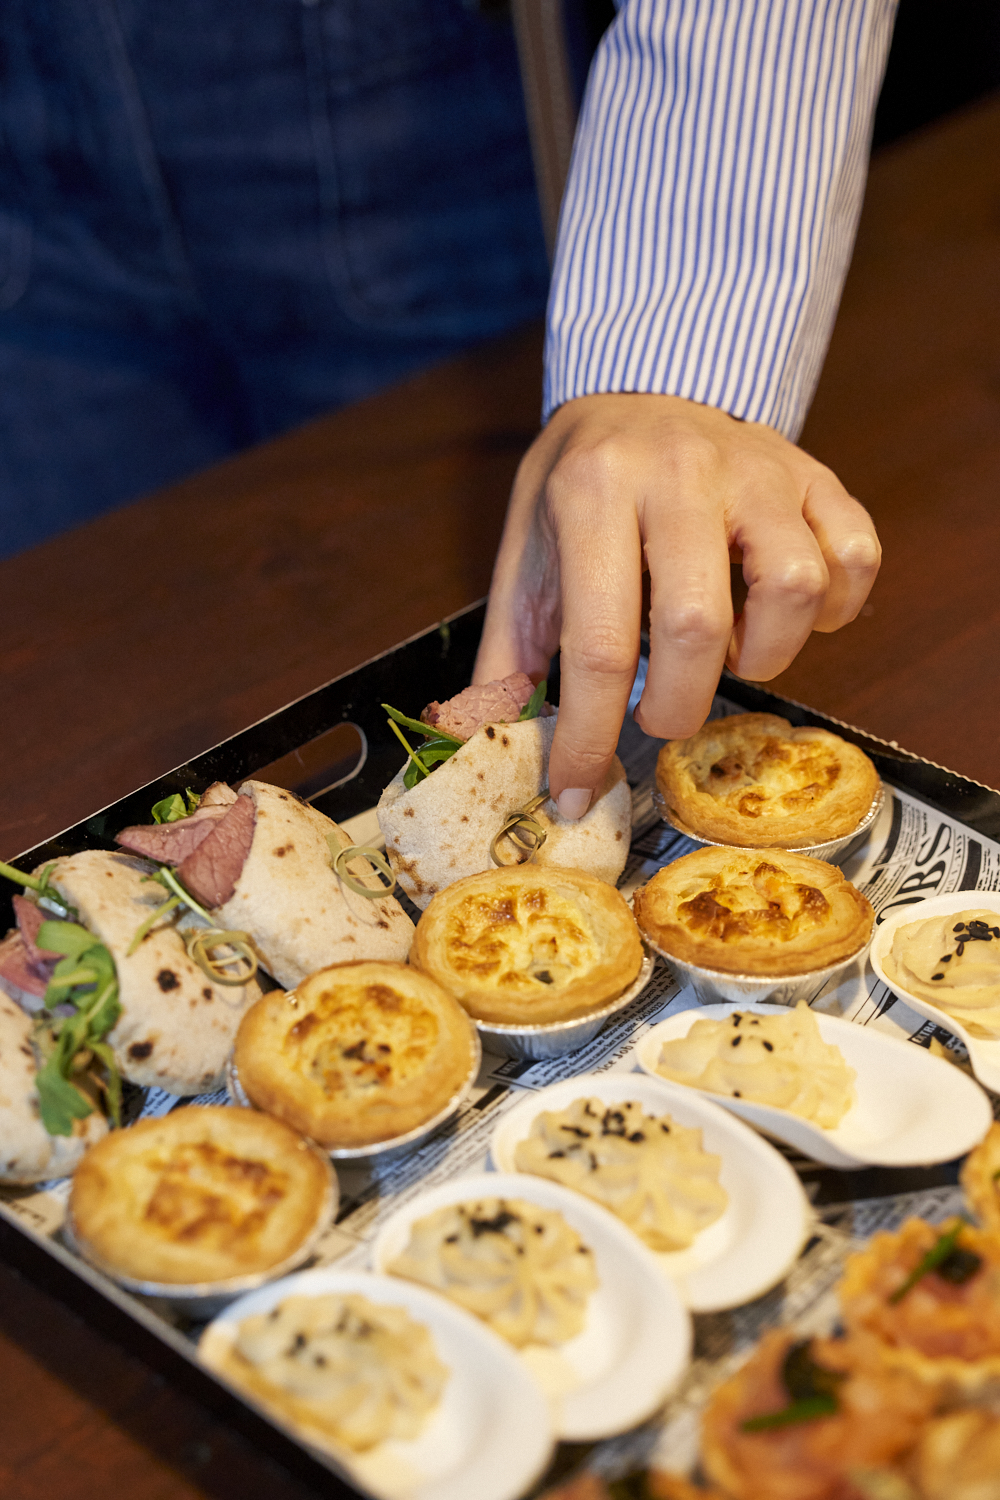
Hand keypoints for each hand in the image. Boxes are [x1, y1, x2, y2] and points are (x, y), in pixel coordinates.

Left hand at [474, 392, 879, 817]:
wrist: (642, 388)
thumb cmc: (581, 486)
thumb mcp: (525, 555)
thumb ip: (508, 650)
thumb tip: (481, 737)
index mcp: (593, 493)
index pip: (599, 644)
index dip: (590, 734)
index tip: (581, 790)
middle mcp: (679, 474)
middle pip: (698, 625)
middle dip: (680, 706)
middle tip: (661, 716)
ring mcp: (758, 470)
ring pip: (794, 587)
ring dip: (766, 654)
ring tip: (730, 652)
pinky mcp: (814, 475)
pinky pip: (855, 554)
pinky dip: (835, 609)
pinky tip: (791, 618)